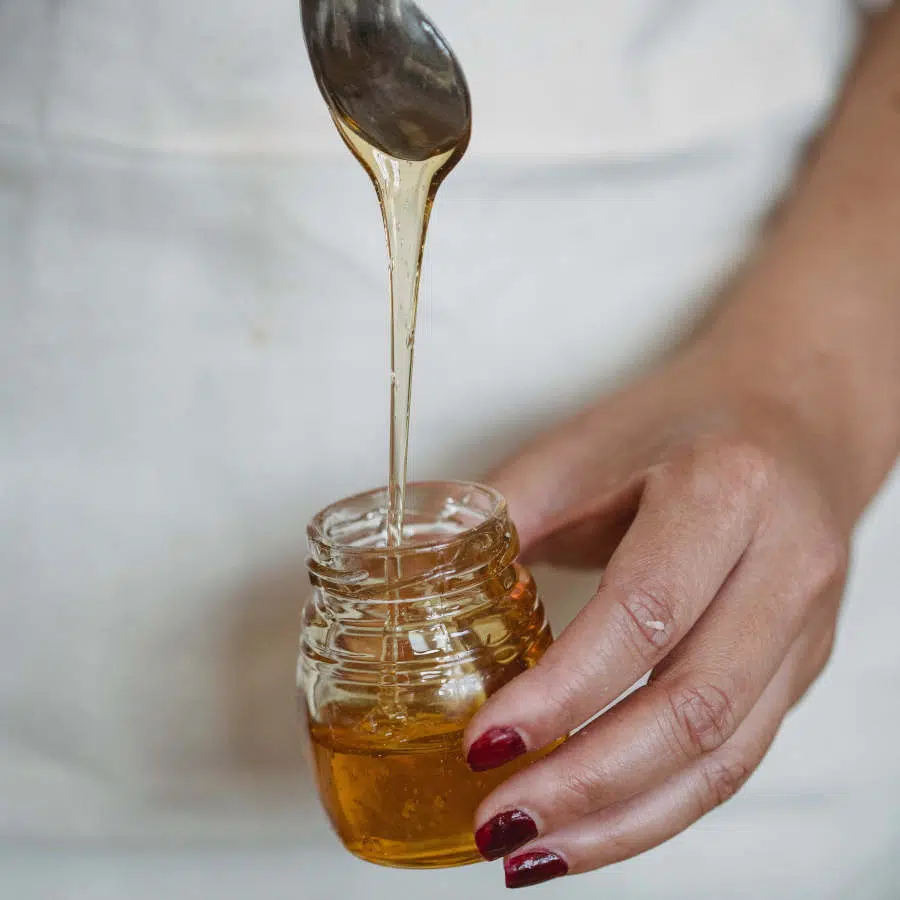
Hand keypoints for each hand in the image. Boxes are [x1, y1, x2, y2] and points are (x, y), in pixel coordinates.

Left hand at [464, 353, 851, 887]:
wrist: (797, 414)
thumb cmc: (684, 421)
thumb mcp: (589, 444)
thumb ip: (506, 510)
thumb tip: (416, 577)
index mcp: (726, 491)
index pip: (643, 614)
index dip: (561, 691)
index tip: (482, 740)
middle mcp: (786, 565)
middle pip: (692, 707)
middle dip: (587, 783)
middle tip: (498, 822)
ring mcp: (806, 626)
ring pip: (725, 756)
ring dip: (624, 821)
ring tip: (536, 852)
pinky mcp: (803, 666)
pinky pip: (739, 757)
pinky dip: (661, 805)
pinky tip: (596, 826)